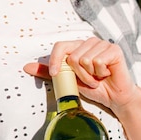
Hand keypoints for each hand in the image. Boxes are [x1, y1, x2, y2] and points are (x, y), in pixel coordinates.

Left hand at [24, 37, 138, 115]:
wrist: (114, 97)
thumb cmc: (93, 87)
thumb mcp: (67, 80)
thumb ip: (49, 72)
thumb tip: (25, 67)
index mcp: (78, 46)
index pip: (60, 46)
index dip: (55, 60)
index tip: (55, 75)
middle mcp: (89, 42)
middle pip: (72, 57)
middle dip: (79, 75)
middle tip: (89, 79)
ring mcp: (103, 44)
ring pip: (84, 59)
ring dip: (90, 76)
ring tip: (98, 78)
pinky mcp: (114, 49)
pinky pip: (97, 61)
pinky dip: (100, 73)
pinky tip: (106, 74)